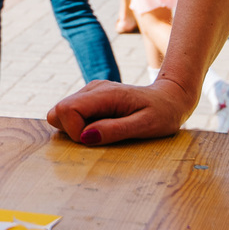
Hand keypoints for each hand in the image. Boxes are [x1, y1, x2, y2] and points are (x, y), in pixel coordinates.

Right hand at [45, 78, 195, 144]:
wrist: (171, 98)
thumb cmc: (163, 113)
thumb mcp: (146, 126)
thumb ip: (115, 130)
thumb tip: (86, 137)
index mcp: (104, 94)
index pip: (66, 109)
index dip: (74, 132)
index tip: (96, 140)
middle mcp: (92, 89)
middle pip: (58, 111)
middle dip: (71, 132)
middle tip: (100, 136)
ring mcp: (89, 92)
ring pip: (61, 113)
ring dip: (76, 129)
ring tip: (105, 130)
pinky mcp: (90, 99)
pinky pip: (71, 115)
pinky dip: (81, 126)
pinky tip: (104, 126)